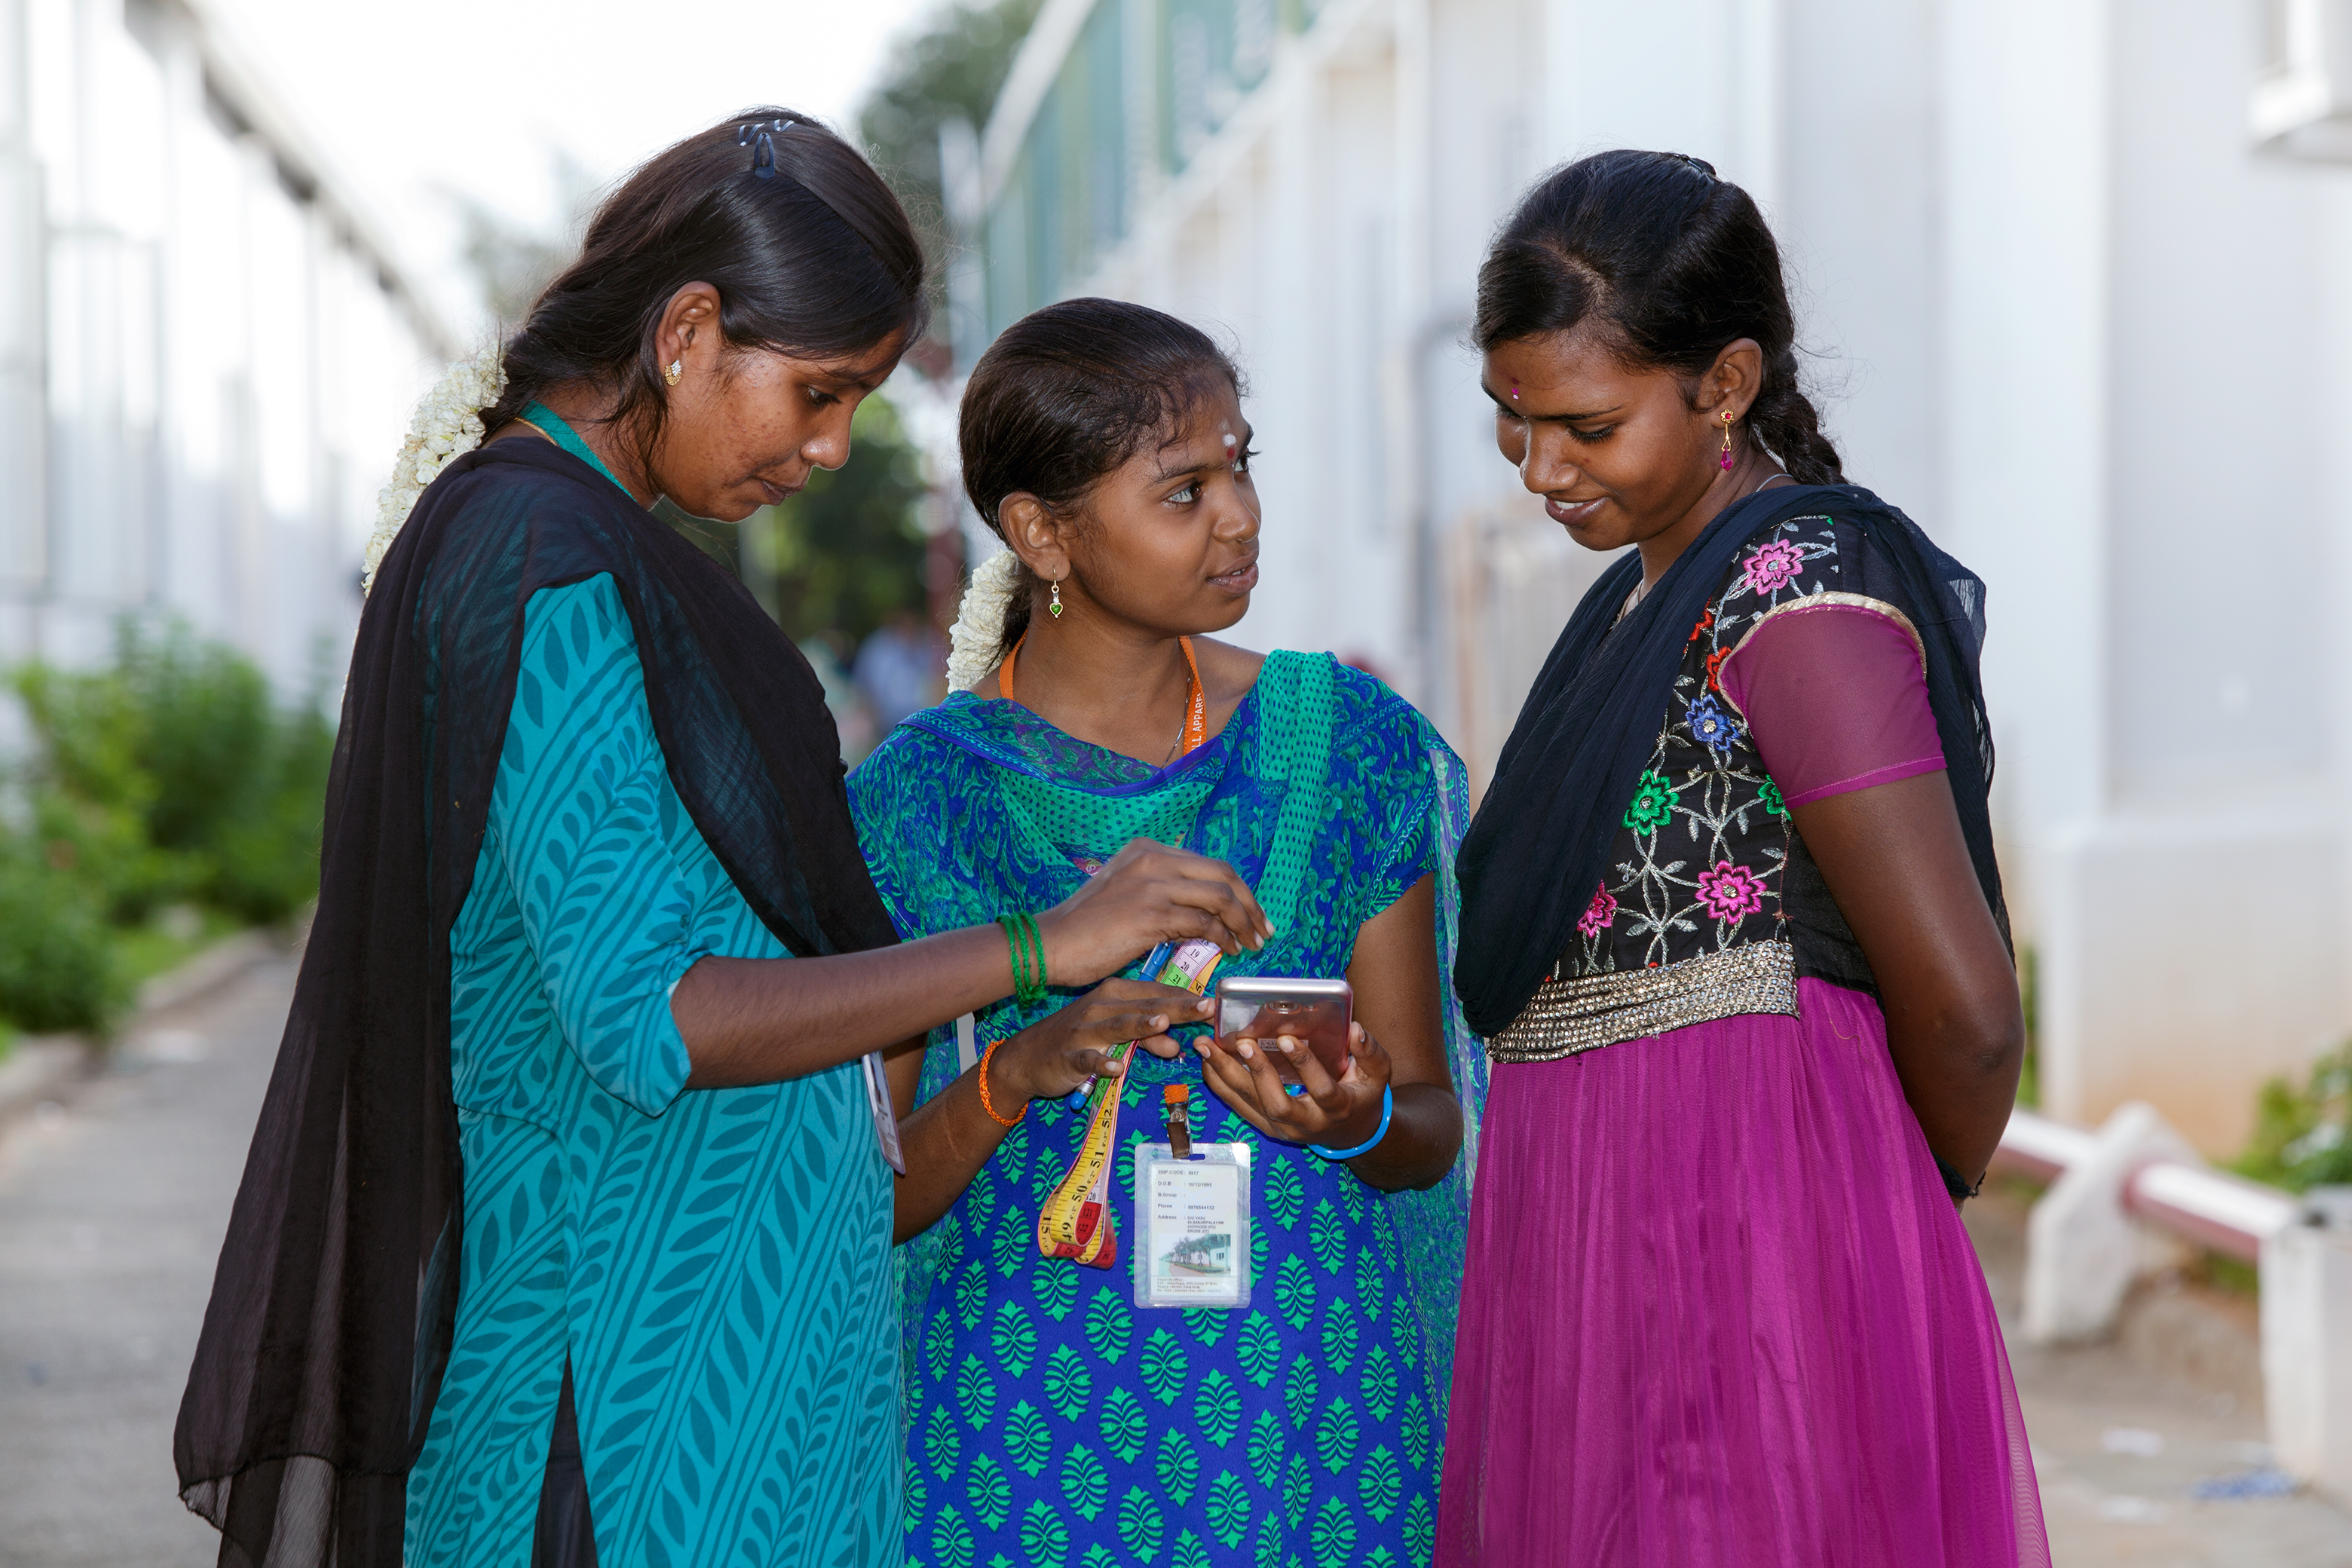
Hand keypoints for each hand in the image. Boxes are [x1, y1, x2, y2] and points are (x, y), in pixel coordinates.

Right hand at [991, 979, 1213, 1102]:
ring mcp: (1085, 1030)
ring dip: (1141, 1025)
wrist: (1027, 1057)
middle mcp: (1103, 1006)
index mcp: (1117, 995)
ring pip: (1118, 1025)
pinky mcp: (1069, 1055)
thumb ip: (1148, 1037)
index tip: (1218, 1003)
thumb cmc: (1078, 1039)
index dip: (1188, 998)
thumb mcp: (1117, 1037)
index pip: (1159, 994)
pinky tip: (1117, 1068)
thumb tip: (1178, 1044)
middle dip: (1178, 1007)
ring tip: (1164, 1024)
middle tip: (1206, 1007)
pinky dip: (1102, 1063)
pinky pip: (1088, 1059)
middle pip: (1146, 1006)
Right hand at [1035, 839, 1271, 988]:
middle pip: (1223, 873)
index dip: (1237, 889)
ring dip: (1243, 922)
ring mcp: (1153, 884)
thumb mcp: (1123, 890)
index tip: (1251, 912)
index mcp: (1147, 850)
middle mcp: (1153, 859)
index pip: (1208, 863)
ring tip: (1252, 944)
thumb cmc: (1083, 927)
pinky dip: (1222, 937)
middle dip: (1250, 903)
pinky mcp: (1152, 913)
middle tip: (1263, 929)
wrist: (1050, 943)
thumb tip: (1197, 907)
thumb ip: (1157, 888)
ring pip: (1220, 897)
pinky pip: (1203, 923)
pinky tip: (1227, 951)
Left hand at [1196, 1021, 1392, 1150]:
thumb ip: (1369, 1052)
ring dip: (1226, 1075)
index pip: (1321, 1089)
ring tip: (1208, 1046)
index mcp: (1337, 1108)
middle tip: (1241, 1042)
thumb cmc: (1363, 1094)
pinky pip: (1238, 1107)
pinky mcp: (1266, 1127)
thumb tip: (1354, 1029)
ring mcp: (1283, 1129)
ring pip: (1251, 1106)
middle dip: (1257, 1072)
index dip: (1303, 1064)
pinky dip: (1219, 1084)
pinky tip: (1206, 1062)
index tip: (1285, 1037)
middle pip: (1277, 1104)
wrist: (1351, 1132)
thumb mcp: (1377, 1073)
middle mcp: (1308, 1124)